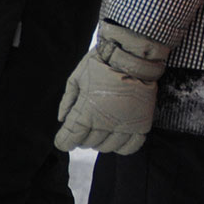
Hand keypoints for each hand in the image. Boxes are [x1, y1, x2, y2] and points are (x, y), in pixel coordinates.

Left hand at [54, 22, 171, 154]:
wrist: (132, 57)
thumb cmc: (100, 64)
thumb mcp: (76, 78)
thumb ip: (67, 101)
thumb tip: (62, 119)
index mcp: (87, 112)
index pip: (71, 138)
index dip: (64, 142)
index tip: (62, 142)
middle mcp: (106, 123)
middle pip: (88, 143)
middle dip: (81, 139)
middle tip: (81, 131)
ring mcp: (125, 125)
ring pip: (108, 147)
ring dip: (99, 143)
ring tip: (98, 132)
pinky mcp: (141, 124)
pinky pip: (131, 146)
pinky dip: (120, 147)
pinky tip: (115, 138)